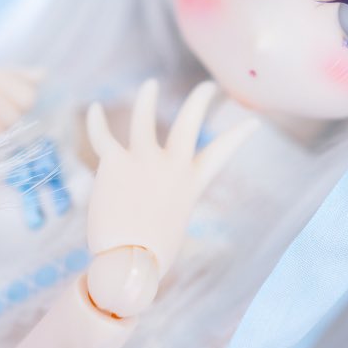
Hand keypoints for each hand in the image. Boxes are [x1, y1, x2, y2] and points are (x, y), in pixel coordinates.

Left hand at [85, 79, 257, 275]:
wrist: (128, 262)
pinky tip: (94, 107)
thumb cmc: (148, 256)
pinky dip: (96, 120)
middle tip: (207, 87)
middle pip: (189, 122)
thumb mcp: (171, 226)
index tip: (253, 122)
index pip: (220, 153)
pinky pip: (102, 135)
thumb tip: (155, 204)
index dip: (239, 135)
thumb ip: (167, 204)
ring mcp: (142, 160)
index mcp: (190, 184)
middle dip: (200, 100)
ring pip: (145, 118)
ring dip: (148, 99)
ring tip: (151, 85)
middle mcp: (170, 166)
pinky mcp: (114, 162)